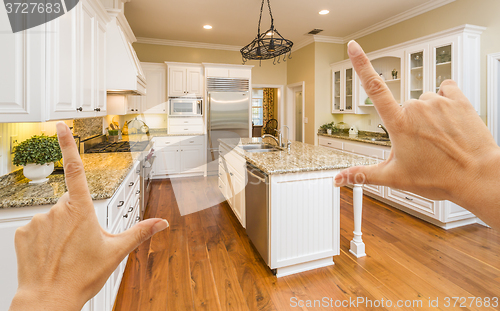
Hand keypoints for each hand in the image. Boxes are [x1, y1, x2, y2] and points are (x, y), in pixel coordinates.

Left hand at [9, 122, 168, 310]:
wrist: (48, 299)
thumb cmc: (81, 276)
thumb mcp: (116, 252)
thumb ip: (140, 232)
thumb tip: (162, 223)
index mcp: (81, 210)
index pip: (76, 169)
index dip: (68, 144)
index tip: (61, 126)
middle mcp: (57, 211)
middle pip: (71, 204)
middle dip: (77, 218)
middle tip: (82, 242)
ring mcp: (38, 221)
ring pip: (54, 217)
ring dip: (60, 229)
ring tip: (66, 252)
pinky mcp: (23, 233)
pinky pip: (37, 228)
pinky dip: (44, 238)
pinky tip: (50, 254)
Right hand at [335, 41, 499, 229]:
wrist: (477, 177)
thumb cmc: (439, 178)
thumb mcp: (394, 178)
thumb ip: (362, 174)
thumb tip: (338, 179)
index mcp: (398, 123)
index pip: (373, 87)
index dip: (361, 64)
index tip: (353, 48)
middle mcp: (416, 107)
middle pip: (403, 107)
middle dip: (407, 123)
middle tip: (418, 146)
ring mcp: (438, 102)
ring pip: (424, 102)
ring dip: (427, 116)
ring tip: (437, 139)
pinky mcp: (459, 100)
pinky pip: (446, 90)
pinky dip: (445, 101)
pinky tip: (449, 119)